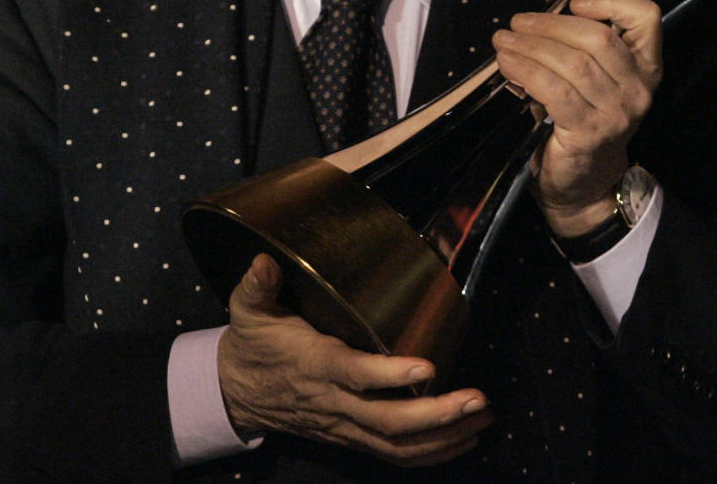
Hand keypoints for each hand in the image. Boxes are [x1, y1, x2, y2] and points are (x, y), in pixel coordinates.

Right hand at [218, 254, 491, 466]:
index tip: (426, 365)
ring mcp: (344, 425)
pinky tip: (463, 440)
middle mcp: (334, 402)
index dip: (390, 374)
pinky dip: (432, 453)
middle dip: (436, 414)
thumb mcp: (248, 310)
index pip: (354, 374)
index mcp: (315, 364)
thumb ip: (257, 286)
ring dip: (443, 436)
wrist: (234, 393)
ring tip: (482, 417)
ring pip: (397, 444)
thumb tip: (264, 261)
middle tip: (477, 399)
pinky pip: (394, 455)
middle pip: (387, 421)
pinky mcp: (352, 436)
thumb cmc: (253, 344)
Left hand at [492, 0, 661, 236]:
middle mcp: (639, 87)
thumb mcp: (579, 62)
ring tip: (502, 41)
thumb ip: (570, 14)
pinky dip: (526, 72)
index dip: (609, 0)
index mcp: (645, 64)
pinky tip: (507, 66)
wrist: (581, 184)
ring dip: (530, 47)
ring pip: (573, 63)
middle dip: (550, 23)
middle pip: (598, 37)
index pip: (646, 16)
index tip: (573, 0)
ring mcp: (617, 113)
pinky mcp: (588, 133)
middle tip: (516, 22)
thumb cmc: (578, 115)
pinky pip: (555, 92)